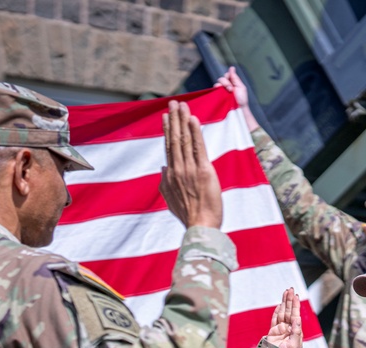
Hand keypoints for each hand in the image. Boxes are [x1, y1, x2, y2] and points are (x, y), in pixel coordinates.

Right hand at [160, 100, 222, 229]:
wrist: (201, 226)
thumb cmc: (189, 216)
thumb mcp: (171, 200)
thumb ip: (165, 183)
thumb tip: (162, 168)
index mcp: (170, 175)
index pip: (168, 147)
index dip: (167, 130)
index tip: (166, 116)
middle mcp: (178, 169)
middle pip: (175, 139)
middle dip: (174, 119)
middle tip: (174, 103)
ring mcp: (190, 169)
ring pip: (185, 140)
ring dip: (184, 120)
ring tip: (183, 105)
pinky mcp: (204, 171)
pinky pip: (199, 147)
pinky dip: (196, 132)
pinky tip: (193, 119)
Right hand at [216, 66, 258, 131]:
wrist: (239, 110)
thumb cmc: (241, 100)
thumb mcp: (240, 87)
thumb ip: (235, 78)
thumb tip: (231, 67)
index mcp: (231, 83)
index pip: (226, 76)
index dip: (228, 77)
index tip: (232, 83)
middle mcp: (225, 87)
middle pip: (221, 79)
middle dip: (226, 82)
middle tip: (231, 89)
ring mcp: (220, 92)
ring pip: (217, 84)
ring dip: (222, 86)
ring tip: (227, 92)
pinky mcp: (217, 97)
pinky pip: (213, 91)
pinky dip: (216, 90)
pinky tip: (220, 93)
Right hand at [265, 288, 302, 347]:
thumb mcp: (295, 344)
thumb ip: (296, 331)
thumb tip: (297, 318)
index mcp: (295, 330)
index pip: (295, 314)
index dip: (295, 304)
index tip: (295, 295)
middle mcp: (288, 328)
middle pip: (289, 311)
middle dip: (289, 300)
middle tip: (290, 289)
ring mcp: (280, 329)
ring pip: (282, 313)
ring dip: (283, 303)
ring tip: (285, 293)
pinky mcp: (273, 332)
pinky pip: (275, 320)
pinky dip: (276, 312)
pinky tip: (279, 305)